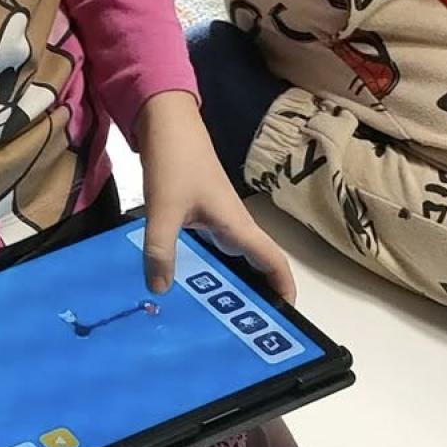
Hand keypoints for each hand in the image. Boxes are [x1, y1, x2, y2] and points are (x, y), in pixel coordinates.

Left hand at [137, 89, 296, 301]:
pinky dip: (211, 265)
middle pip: (256, 263)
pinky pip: (214, 246)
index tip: (287, 313)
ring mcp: (219, 216)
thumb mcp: (162, 209)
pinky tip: (190, 279)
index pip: (270, 259)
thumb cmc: (175, 161)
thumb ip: (160, 250)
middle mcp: (234, 223)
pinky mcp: (202, 210)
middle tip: (249, 325)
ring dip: (235, 280)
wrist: (166, 120)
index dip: (283, 286)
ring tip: (223, 312)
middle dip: (259, 292)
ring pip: (235, 255)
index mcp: (236, 224)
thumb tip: (160, 290)